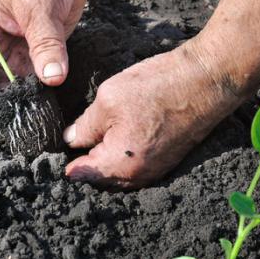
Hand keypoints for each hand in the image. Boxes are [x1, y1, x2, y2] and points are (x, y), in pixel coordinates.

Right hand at [0, 0, 89, 130]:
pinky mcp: (38, 51)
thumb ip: (45, 43)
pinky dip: (34, 96)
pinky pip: (32, 80)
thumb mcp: (39, 6)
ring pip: (6, 86)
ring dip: (10, 106)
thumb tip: (51, 78)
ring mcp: (16, 50)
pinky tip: (39, 113)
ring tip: (18, 131)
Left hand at [63, 41, 243, 188]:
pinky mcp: (166, 160)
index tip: (51, 151)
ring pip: (118, 173)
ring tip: (91, 136)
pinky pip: (135, 165)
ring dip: (104, 159)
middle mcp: (139, 176)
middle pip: (100, 178)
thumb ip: (84, 126)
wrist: (207, 80)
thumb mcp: (108, 100)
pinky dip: (122, 155)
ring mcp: (155, 170)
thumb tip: (70, 140)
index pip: (81, 174)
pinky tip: (116, 135)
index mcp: (120, 164)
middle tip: (71, 139)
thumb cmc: (158, 87)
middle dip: (84, 162)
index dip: (65, 161)